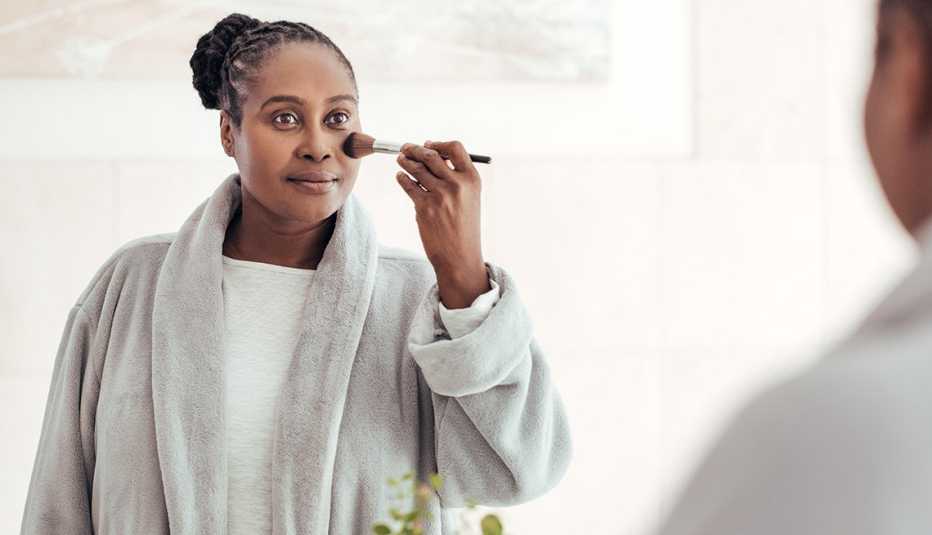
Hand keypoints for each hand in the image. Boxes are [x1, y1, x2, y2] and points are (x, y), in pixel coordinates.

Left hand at [395, 140, 490, 308]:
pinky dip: (402, 178)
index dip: (439, 144)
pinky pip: (408, 185)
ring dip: (405, 161)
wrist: (460, 256)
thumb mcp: (470, 199)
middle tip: (406, 148)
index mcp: (472, 180)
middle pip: (431, 155)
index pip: (455, 148)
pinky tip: (400, 176)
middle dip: (415, 149)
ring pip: (416, 168)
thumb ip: (457, 179)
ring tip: (401, 159)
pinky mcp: (424, 207)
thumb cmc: (464, 228)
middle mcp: (456, 185)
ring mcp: (439, 195)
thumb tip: (434, 157)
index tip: (429, 144)